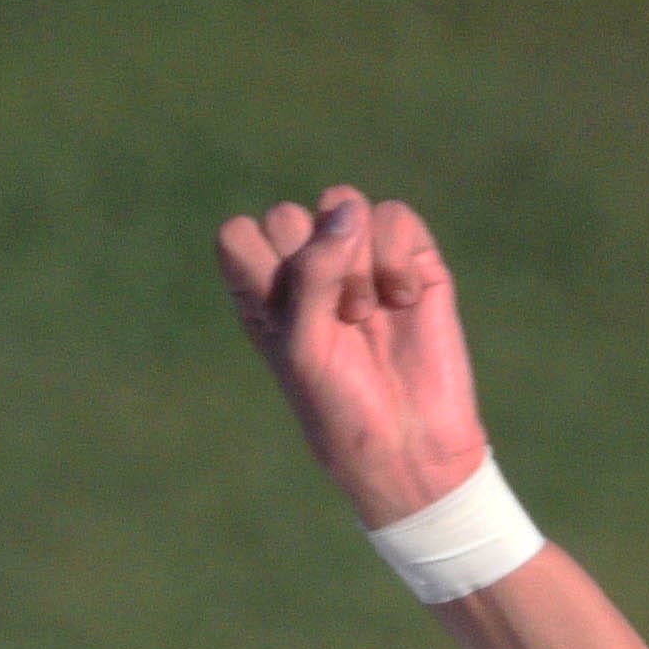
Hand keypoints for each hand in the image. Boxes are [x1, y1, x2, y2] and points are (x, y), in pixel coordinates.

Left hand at [216, 185, 492, 523]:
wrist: (411, 443)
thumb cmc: (340, 405)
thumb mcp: (302, 345)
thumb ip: (311, 272)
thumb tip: (348, 209)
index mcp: (263, 294)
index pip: (238, 235)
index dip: (260, 264)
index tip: (284, 315)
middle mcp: (306, 270)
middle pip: (287, 214)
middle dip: (309, 265)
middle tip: (331, 322)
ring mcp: (359, 260)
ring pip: (342, 205)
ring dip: (353, 261)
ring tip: (363, 315)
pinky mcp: (409, 259)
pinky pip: (393, 216)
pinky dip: (395, 258)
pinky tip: (403, 300)